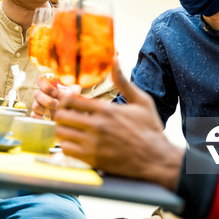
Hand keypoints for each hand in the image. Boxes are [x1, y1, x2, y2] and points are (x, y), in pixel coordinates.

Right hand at [30, 76, 78, 118]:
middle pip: (37, 94)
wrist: (73, 117)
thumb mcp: (73, 97)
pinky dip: (42, 118)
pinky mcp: (36, 116)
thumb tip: (72, 90)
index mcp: (49, 86)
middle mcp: (41, 95)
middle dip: (47, 100)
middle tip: (57, 105)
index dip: (46, 86)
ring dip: (46, 110)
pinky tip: (51, 120)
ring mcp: (38, 105)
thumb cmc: (73, 104)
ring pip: (35, 106)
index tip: (55, 93)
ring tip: (56, 115)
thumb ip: (70, 92)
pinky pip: (34, 116)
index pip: (41, 80)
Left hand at [53, 58, 183, 190]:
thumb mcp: (141, 100)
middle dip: (61, 114)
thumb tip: (115, 58)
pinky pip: (66, 149)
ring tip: (69, 129)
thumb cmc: (150, 129)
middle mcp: (97, 125)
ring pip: (61, 133)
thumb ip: (123, 81)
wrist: (157, 159)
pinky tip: (75, 143)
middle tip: (66, 115)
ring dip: (62, 129)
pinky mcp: (93, 159)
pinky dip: (66, 145)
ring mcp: (93, 144)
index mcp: (106, 109)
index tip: (69, 102)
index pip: (70, 100)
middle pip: (61, 116)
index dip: (65, 99)